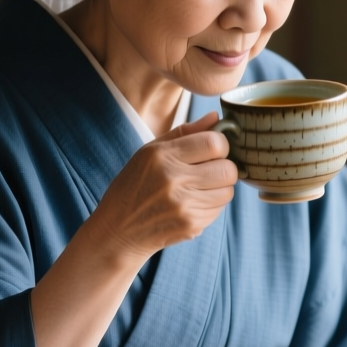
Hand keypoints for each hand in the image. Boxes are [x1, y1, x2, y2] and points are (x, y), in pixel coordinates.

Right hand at [87, 112, 237, 259]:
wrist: (118, 230)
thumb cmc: (134, 185)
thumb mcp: (150, 152)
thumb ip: (185, 132)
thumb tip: (215, 117)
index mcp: (162, 156)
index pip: (214, 143)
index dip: (220, 144)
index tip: (213, 149)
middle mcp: (173, 179)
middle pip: (227, 169)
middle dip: (224, 167)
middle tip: (209, 170)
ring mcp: (183, 205)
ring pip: (228, 191)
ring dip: (219, 188)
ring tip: (198, 188)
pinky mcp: (191, 225)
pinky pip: (219, 209)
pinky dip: (211, 205)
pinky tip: (191, 204)